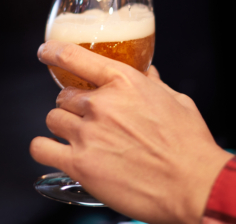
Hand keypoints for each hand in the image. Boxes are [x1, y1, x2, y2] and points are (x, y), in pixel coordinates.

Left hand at [30, 40, 231, 223]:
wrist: (193, 184)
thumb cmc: (189, 145)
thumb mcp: (176, 100)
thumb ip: (153, 84)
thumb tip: (146, 73)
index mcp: (124, 82)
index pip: (74, 56)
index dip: (53, 51)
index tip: (46, 52)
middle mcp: (102, 104)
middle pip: (64, 95)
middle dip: (74, 105)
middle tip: (90, 119)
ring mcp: (88, 134)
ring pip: (53, 119)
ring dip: (63, 127)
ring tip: (80, 138)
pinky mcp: (80, 164)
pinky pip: (41, 148)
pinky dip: (45, 149)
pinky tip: (56, 152)